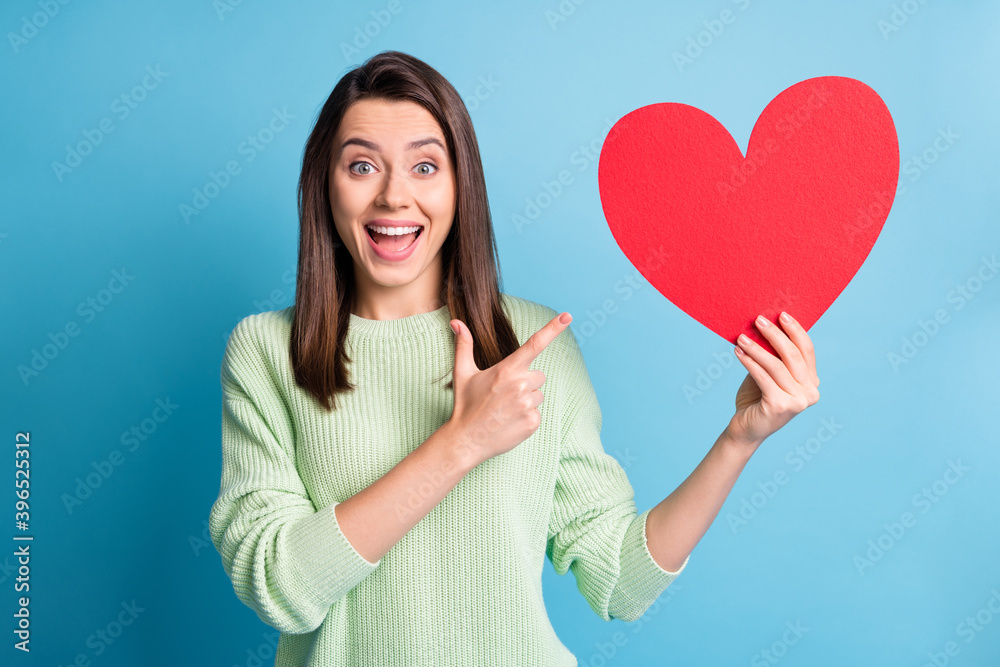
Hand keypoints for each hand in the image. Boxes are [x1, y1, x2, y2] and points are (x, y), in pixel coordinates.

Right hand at [446, 312, 571, 465]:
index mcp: (507, 369)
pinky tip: (510, 421)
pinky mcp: (533, 422)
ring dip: (527, 399)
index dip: (553, 328)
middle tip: (504, 394)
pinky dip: (526, 416)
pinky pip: (537, 412)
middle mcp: (520, 385)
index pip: (535, 344)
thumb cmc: (465, 404)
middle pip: (539, 376)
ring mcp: (528, 405)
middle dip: (526, 382)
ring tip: (505, 409)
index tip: (568, 316)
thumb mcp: (463, 372)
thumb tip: (456, 322)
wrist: (466, 440)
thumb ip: (463, 345)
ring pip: (538, 395)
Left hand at [726, 311, 819, 450]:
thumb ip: (773, 356)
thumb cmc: (756, 398)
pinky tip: (738, 352)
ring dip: (757, 348)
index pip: (806, 350)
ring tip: (741, 337)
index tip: (781, 314)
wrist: (745, 429)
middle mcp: (810, 392)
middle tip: (758, 320)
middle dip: (774, 334)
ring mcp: (798, 401)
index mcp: (812, 382)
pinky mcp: (781, 406)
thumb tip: (765, 325)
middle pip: (793, 355)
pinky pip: (763, 377)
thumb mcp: (768, 374)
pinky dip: (749, 362)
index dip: (795, 330)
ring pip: (776, 365)